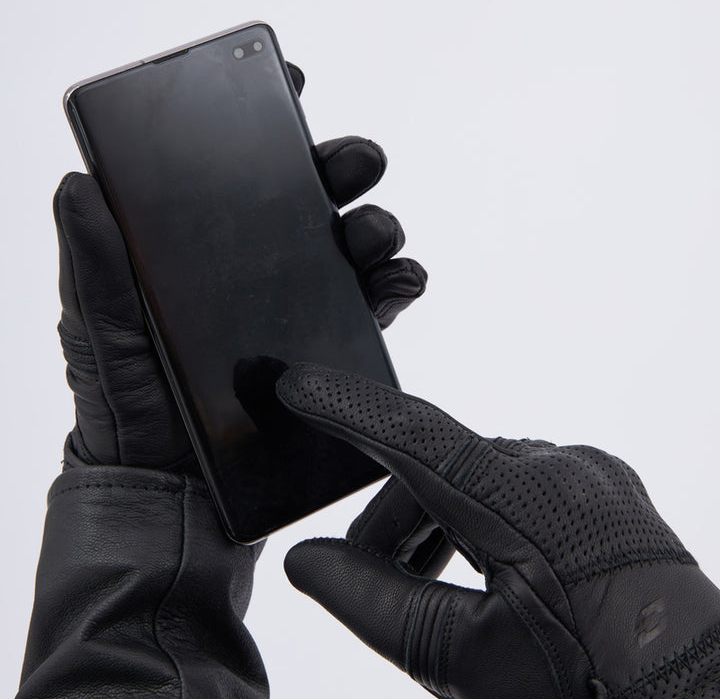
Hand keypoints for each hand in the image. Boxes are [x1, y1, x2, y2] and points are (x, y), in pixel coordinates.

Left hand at [54, 63, 426, 473]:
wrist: (173, 492)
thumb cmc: (129, 409)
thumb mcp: (100, 333)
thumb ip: (97, 268)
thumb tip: (79, 189)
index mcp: (203, 250)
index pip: (239, 176)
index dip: (266, 127)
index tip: (288, 87)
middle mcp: (254, 272)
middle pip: (309, 202)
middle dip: (339, 169)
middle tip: (354, 161)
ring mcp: (295, 309)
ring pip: (351, 247)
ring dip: (374, 228)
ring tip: (374, 232)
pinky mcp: (328, 350)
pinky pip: (374, 306)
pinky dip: (397, 285)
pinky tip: (400, 280)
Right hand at [279, 364, 719, 698]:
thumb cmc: (587, 692)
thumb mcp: (464, 662)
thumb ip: (373, 602)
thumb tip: (307, 561)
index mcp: (525, 505)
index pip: (414, 437)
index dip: (348, 408)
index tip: (299, 384)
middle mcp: (559, 469)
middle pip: (438, 464)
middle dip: (389, 516)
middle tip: (357, 568)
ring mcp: (586, 473)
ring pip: (475, 471)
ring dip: (432, 515)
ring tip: (416, 579)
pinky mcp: (600, 485)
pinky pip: (517, 478)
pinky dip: (478, 511)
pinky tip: (474, 562)